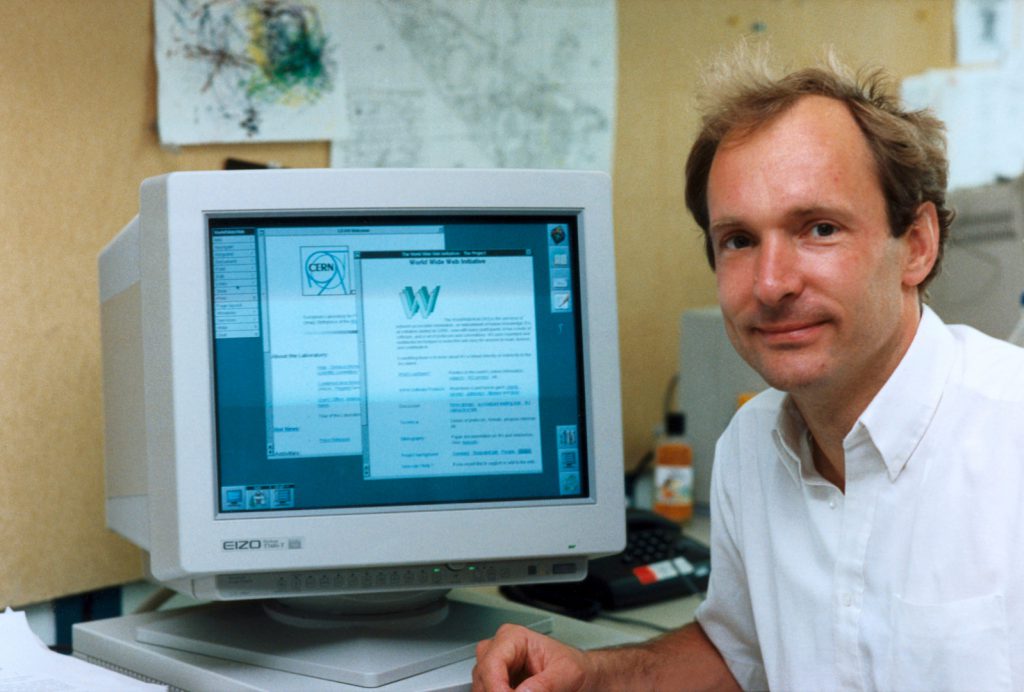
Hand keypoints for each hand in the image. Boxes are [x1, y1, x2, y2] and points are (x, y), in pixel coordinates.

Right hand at [472, 623, 593, 691]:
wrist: (582, 676)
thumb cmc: (574, 667)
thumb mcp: (567, 674)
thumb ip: (545, 685)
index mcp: (514, 638)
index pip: (492, 663)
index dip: (496, 688)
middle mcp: (500, 651)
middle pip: (482, 678)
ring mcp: (496, 669)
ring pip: (481, 689)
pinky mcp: (497, 685)